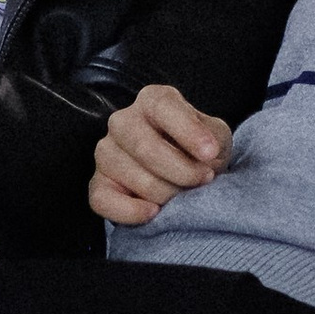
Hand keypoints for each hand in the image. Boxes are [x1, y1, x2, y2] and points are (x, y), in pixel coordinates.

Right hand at [91, 83, 230, 227]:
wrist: (185, 176)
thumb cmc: (199, 152)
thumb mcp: (216, 137)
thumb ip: (212, 138)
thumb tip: (205, 154)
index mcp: (152, 101)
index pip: (163, 108)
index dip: (188, 132)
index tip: (211, 153)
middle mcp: (123, 122)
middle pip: (145, 147)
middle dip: (182, 171)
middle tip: (204, 180)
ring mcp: (106, 153)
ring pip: (135, 178)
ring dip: (167, 194)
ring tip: (184, 195)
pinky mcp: (98, 184)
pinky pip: (103, 201)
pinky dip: (131, 212)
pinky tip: (154, 212)